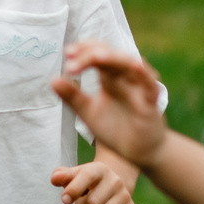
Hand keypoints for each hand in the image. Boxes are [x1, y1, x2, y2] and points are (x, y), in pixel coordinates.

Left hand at [51, 44, 168, 163]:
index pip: (97, 54)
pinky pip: (149, 84)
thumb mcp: (88, 112)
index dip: (83, 50)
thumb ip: (73, 97)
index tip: (67, 54)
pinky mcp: (151, 102)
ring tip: (96, 57)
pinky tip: (134, 66)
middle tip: (71, 57)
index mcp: (109, 78)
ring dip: (113, 58)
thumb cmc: (115, 129)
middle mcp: (124, 78)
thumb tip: (53, 80)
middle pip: (110, 55)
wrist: (137, 153)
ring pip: (129, 64)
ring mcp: (139, 87)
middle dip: (91, 53)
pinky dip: (143, 73)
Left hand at [52, 160, 135, 203]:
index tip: (64, 199)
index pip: (87, 177)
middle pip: (92, 203)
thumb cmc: (86, 181)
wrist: (112, 183)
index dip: (73, 190)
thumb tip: (55, 179)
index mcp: (100, 169)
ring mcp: (125, 196)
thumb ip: (62, 175)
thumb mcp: (74, 174)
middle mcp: (116, 181)